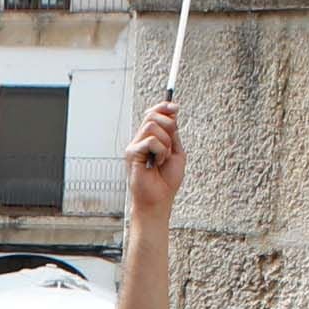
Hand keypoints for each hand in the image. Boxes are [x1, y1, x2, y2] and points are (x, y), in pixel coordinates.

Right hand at [129, 99, 184, 221]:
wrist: (158, 200)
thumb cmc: (166, 182)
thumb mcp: (177, 153)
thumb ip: (174, 135)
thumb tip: (172, 115)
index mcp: (150, 139)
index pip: (153, 114)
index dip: (163, 107)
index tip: (175, 108)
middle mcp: (140, 140)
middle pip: (152, 115)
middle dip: (168, 124)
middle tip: (171, 144)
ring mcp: (134, 146)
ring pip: (152, 125)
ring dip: (165, 141)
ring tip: (163, 158)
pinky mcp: (132, 154)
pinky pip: (151, 141)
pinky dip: (160, 151)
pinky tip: (157, 163)